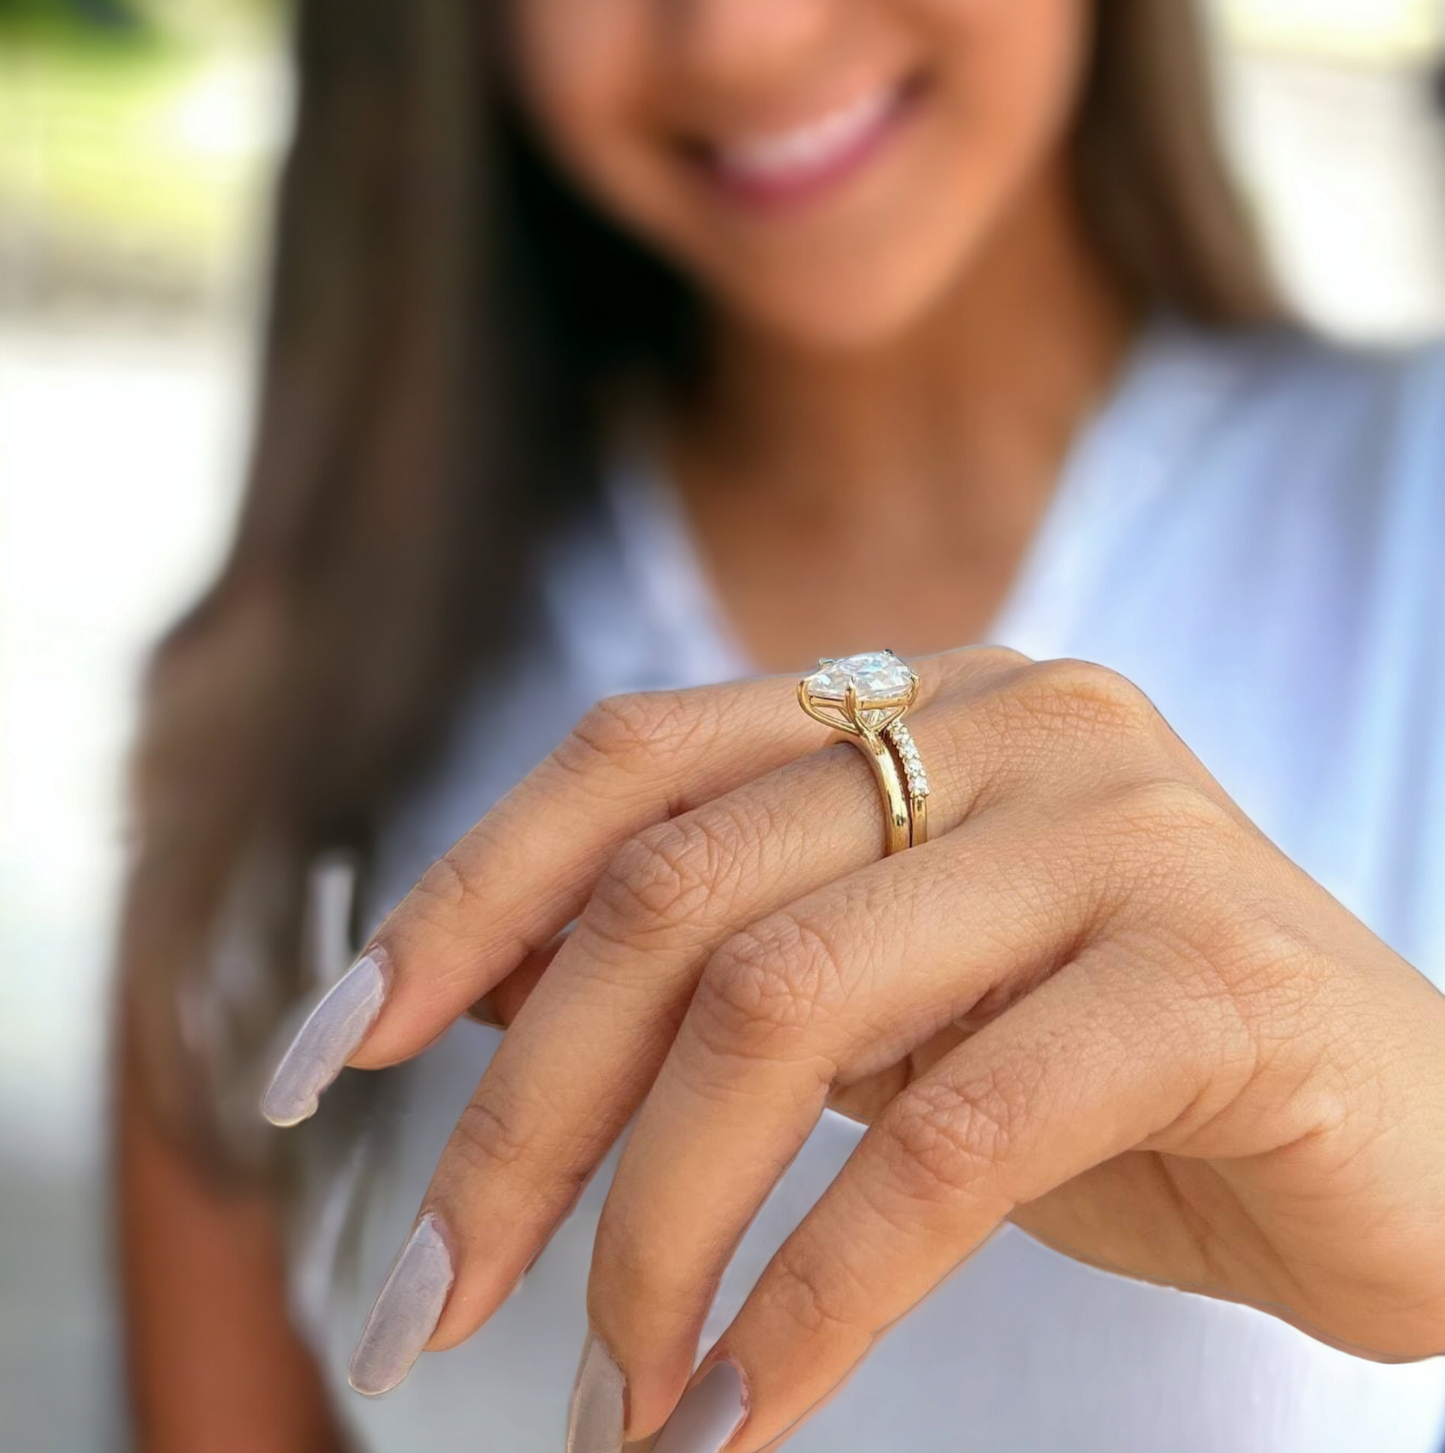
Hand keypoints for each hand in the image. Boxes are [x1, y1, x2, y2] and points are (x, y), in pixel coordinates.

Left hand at [264, 648, 1444, 1450]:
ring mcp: (1120, 825)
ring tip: (607, 1401)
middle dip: (521, 1118)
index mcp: (916, 699)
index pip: (631, 761)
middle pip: (676, 895)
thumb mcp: (885, 999)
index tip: (332, 1055)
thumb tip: (476, 989)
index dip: (460, 899)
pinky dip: (814, 1299)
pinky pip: (951, 1138)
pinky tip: (743, 1420)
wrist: (1402, 1141)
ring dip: (655, 1232)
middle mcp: (1009, 721)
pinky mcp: (1212, 973)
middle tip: (427, 1307)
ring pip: (786, 1008)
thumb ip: (716, 960)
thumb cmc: (1113, 1071)